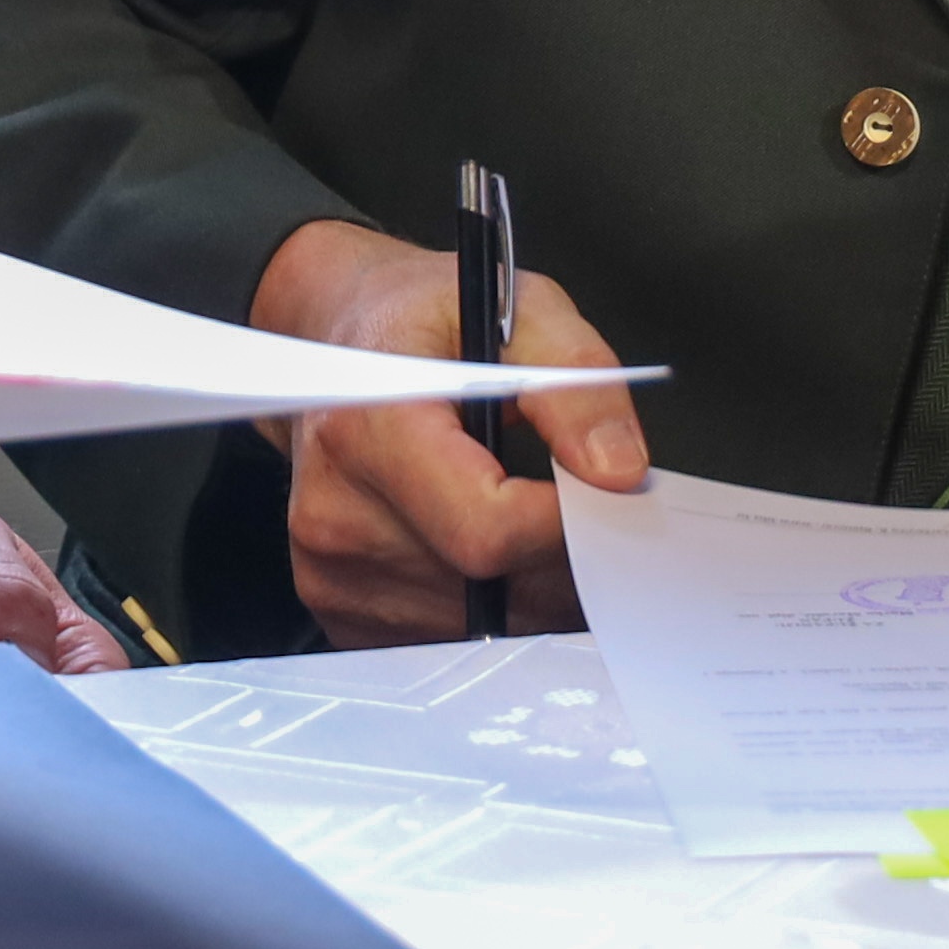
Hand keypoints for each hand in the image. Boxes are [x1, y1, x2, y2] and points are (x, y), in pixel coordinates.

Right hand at [246, 216, 651, 648]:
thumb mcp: (518, 308)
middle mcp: (335, 510)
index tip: (601, 495)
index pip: (488, 529)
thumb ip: (577, 383)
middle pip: (489, 588)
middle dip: (559, 559)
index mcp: (367, 428)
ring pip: (477, 626)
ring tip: (526, 517)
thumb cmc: (421, 321)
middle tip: (578, 505)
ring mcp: (330, 570)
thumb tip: (618, 473)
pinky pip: (445, 640)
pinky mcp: (338, 609)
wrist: (336, 344)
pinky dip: (487, 608)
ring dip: (527, 588)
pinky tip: (483, 548)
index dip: (567, 523)